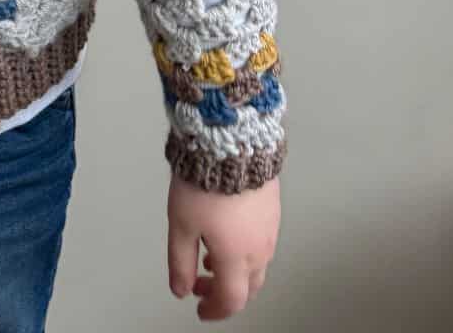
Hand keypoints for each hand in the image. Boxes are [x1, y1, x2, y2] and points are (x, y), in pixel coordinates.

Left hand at [166, 171, 279, 319]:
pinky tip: (226, 234)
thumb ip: (180, 261)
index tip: (199, 308)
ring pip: (257, 265)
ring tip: (209, 258)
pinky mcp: (272, 209)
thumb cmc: (205, 182)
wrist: (231, 142)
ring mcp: (270, 228)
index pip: (231, 299)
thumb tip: (180, 288)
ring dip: (234, 270)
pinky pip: (262, 242)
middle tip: (201, 284)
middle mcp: (259, 248)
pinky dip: (244, 250)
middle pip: (248, 286)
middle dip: (224, 292)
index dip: (214, 310)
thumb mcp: (181, 224)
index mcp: (237, 257)